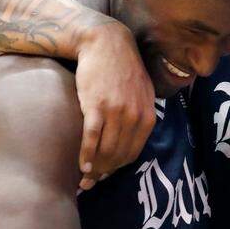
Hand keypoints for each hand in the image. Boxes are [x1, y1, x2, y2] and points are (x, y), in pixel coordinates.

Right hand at [75, 21, 155, 188]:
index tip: (106, 176)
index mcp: (147, 115)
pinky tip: (82, 166)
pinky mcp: (96, 106)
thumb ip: (142, 113)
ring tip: (84, 179)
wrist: (105, 43)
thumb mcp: (143, 91)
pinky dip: (87, 156)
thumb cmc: (121, 68)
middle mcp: (134, 116)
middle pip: (118, 155)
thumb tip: (137, 135)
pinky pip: (92, 139)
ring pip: (106, 150)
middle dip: (105, 173)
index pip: (133, 152)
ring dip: (95, 169)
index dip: (118, 168)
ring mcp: (116, 112)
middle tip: (91, 184)